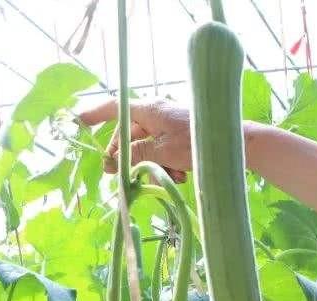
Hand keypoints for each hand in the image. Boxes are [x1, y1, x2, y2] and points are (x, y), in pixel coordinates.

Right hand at [77, 99, 192, 181]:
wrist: (238, 145)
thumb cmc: (197, 143)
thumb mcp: (162, 151)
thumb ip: (136, 154)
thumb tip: (115, 160)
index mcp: (148, 110)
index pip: (114, 108)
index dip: (94, 115)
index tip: (78, 122)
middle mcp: (157, 114)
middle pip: (130, 135)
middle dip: (127, 157)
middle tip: (117, 175)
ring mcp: (170, 126)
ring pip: (149, 148)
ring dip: (153, 165)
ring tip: (168, 177)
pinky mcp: (182, 138)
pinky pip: (166, 152)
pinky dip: (169, 165)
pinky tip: (181, 176)